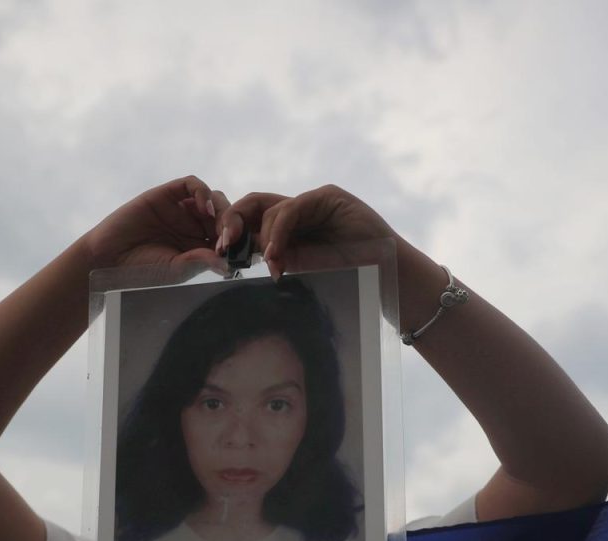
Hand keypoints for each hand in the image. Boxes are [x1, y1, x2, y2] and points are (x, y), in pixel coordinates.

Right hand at [84, 176, 228, 273]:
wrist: (109, 258)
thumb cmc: (141, 269)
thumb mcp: (177, 269)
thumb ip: (201, 262)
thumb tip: (229, 265)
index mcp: (200, 245)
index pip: (229, 236)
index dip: (238, 242)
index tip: (240, 253)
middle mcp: (194, 225)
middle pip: (226, 215)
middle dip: (234, 225)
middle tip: (231, 239)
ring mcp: (182, 208)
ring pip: (213, 198)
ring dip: (222, 209)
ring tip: (221, 227)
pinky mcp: (168, 194)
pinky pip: (192, 184)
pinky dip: (203, 192)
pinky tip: (206, 208)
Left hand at [217, 185, 395, 278]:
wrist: (388, 274)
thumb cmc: (350, 276)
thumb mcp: (304, 267)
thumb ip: (280, 257)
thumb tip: (242, 258)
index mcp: (291, 226)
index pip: (253, 218)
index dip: (233, 231)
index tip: (219, 253)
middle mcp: (300, 209)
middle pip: (254, 205)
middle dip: (233, 223)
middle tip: (224, 247)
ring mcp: (315, 200)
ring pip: (272, 210)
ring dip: (264, 239)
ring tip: (271, 265)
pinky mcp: (329, 198)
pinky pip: (293, 210)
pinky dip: (279, 233)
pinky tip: (276, 255)